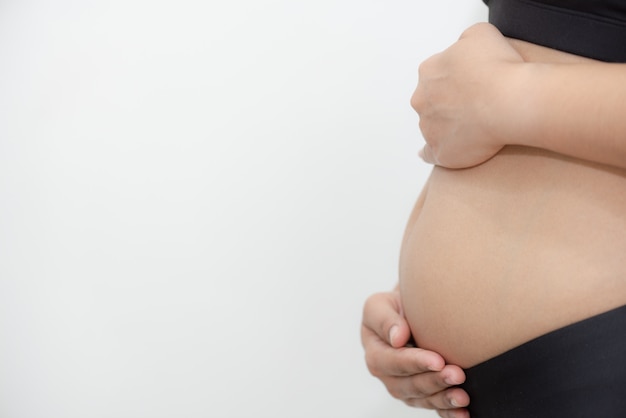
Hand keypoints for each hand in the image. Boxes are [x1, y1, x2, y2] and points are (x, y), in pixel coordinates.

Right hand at [361, 290, 469, 417]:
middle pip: (407, 385)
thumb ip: (385, 319)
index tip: (438, 360)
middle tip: (457, 375)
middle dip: (433, 381)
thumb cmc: (394, 306)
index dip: (414, 363)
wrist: (409, 312)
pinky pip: (432, 407)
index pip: (391, 361)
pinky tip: (463, 413)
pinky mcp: (420, 395)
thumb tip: (397, 338)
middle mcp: (386, 374)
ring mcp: (403, 387)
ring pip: (421, 399)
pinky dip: (448, 412)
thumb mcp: (380, 305)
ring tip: (463, 396)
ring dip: (442, 399)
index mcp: (374, 352)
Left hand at [412, 23, 524, 167]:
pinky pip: (431, 153)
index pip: (437, 73)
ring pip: (433, 125)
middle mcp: (422, 99)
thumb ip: (464, 41)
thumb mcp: (481, 33)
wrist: (511, 101)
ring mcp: (429, 128)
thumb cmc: (499, 68)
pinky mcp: (441, 151)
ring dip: (448, 125)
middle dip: (449, 101)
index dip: (458, 77)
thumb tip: (464, 50)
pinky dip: (433, 152)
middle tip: (476, 103)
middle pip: (432, 100)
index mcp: (428, 71)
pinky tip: (438, 151)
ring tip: (474, 125)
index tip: (474, 81)